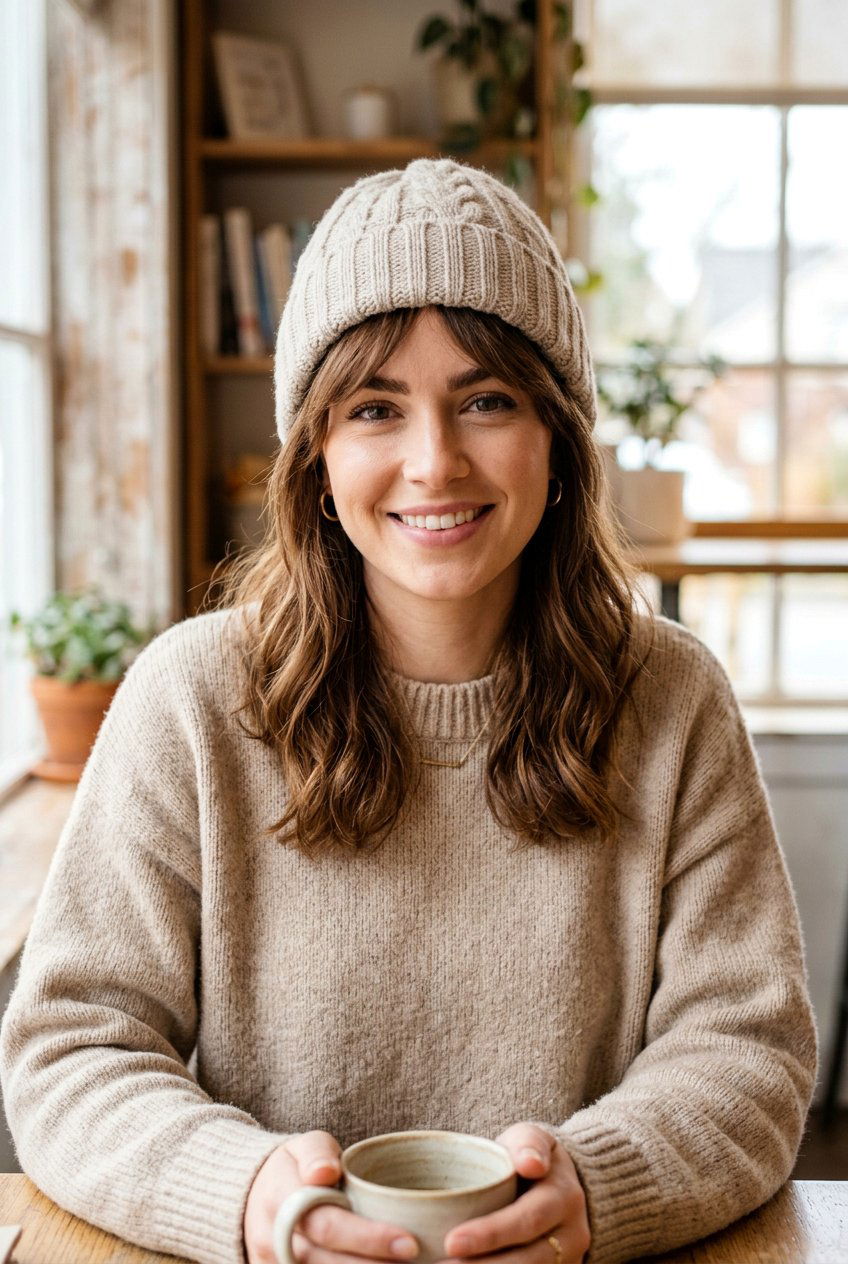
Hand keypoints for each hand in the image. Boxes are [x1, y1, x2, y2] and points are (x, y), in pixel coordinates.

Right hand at [244, 1130, 420, 1263]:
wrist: (253, 1197)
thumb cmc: (293, 1168)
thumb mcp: (303, 1146)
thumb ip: (316, 1154)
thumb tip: (324, 1171)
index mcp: (282, 1200)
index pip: (327, 1225)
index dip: (368, 1238)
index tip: (409, 1243)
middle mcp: (275, 1241)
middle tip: (418, 1261)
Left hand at [440, 1123, 589, 1263]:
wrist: (559, 1181)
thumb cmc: (530, 1155)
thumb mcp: (530, 1137)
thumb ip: (528, 1143)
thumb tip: (531, 1164)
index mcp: (564, 1197)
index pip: (526, 1220)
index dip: (490, 1234)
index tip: (451, 1241)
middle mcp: (572, 1235)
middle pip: (526, 1260)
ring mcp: (566, 1259)